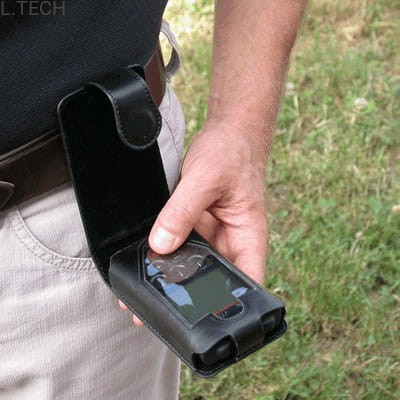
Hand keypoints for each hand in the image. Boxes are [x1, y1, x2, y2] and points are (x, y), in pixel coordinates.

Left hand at [119, 121, 269, 325]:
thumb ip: (182, 212)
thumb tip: (161, 245)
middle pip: (212, 280)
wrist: (229, 133)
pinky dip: (164, 253)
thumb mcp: (206, 179)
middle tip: (155, 312)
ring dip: (171, 276)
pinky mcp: (197, 225)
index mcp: (248, 238)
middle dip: (186, 297)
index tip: (198, 324)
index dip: (227, 308)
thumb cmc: (232, 152)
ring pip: (192, 265)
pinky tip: (145, 261)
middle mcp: (231, 242)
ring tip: (142, 293)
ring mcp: (213, 235)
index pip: (245, 284)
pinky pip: (180, 245)